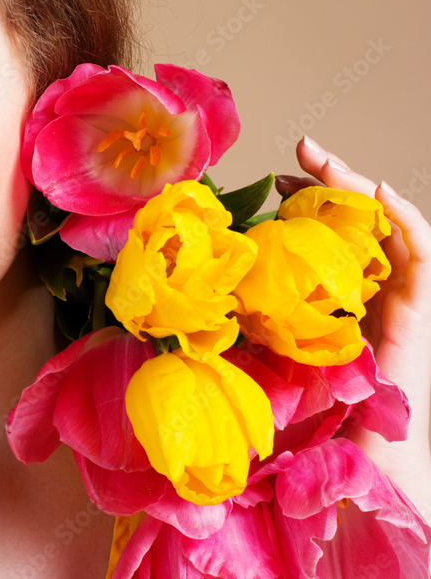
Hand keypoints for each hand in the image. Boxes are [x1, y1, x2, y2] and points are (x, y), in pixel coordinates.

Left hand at [275, 135, 430, 521]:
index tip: (272, 178)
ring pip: (386, 227)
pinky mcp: (418, 309)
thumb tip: (198, 312)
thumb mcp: (276, 354)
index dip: (306, 203)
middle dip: (330, 182)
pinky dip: (404, 219)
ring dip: (360, 188)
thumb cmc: (319, 412)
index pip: (329, 236)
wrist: (364, 454)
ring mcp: (398, 298)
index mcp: (340, 297)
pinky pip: (419, 254)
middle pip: (357, 223)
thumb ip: (253, 332)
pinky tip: (378, 192)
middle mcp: (373, 291)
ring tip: (326, 160)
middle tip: (299, 151)